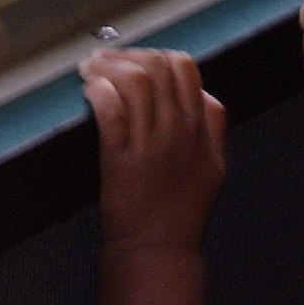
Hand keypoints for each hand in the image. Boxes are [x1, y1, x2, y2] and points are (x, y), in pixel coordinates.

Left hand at [80, 47, 227, 251]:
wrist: (158, 250)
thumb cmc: (183, 210)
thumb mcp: (215, 165)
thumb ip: (213, 126)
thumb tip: (203, 92)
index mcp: (201, 127)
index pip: (185, 68)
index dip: (157, 55)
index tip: (137, 59)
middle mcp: (179, 130)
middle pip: (156, 68)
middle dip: (126, 54)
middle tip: (103, 57)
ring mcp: (151, 144)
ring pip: (134, 82)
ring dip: (107, 66)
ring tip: (88, 67)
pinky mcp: (121, 160)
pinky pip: (111, 111)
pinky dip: (99, 91)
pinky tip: (89, 88)